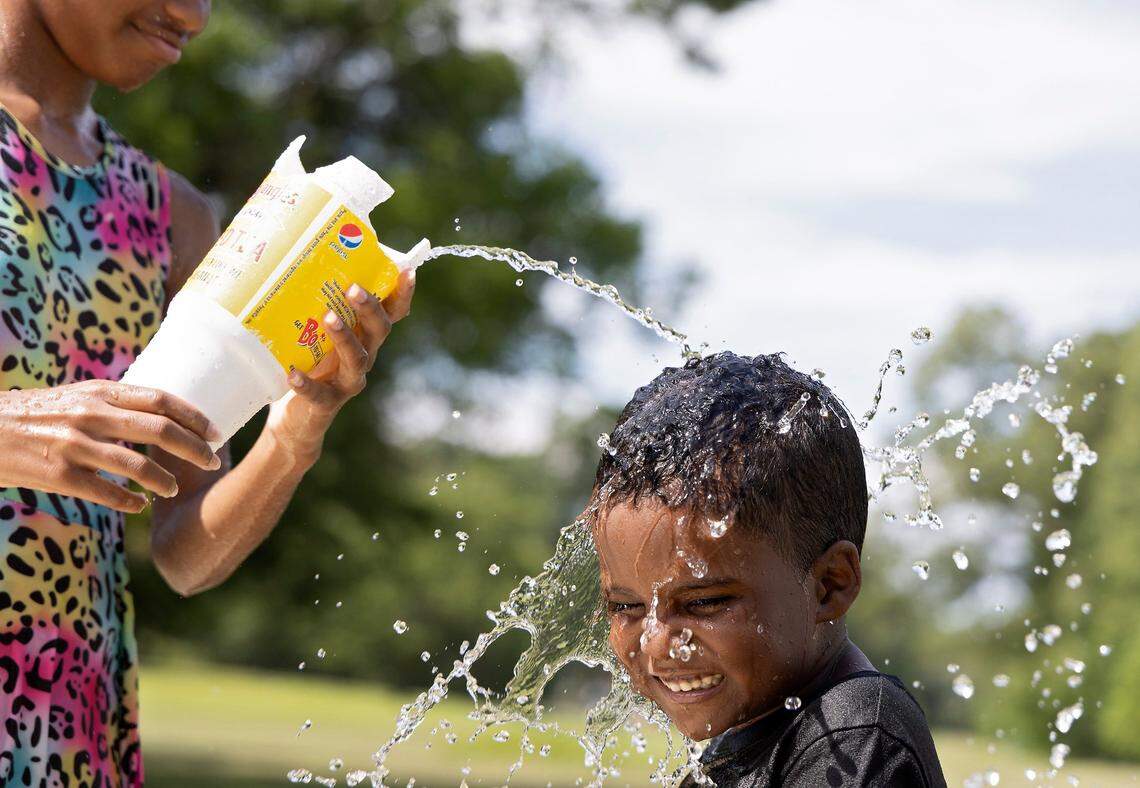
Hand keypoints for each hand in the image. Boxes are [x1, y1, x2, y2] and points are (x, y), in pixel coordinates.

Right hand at [0, 380, 221, 512]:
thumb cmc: (38, 414)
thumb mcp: (78, 396)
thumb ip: (116, 403)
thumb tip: (165, 413)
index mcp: (100, 392)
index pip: (161, 400)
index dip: (195, 418)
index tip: (217, 432)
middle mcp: (91, 415)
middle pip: (160, 431)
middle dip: (194, 449)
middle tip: (211, 462)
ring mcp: (75, 445)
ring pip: (138, 466)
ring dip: (164, 481)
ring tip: (173, 488)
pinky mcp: (58, 475)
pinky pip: (107, 493)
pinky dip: (131, 502)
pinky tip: (139, 504)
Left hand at [265, 270, 415, 461]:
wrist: (295, 419)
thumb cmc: (306, 364)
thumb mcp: (313, 332)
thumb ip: (311, 303)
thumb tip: (289, 256)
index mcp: (365, 336)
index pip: (391, 312)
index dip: (402, 294)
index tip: (406, 271)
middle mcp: (365, 356)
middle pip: (379, 331)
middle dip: (370, 309)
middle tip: (354, 289)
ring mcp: (348, 381)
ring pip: (357, 359)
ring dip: (345, 338)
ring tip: (328, 318)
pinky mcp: (327, 403)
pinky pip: (320, 394)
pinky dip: (306, 384)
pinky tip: (293, 373)